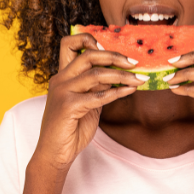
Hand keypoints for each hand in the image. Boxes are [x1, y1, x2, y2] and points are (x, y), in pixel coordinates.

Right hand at [31, 33, 143, 172]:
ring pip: (97, 74)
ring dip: (122, 76)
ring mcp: (62, 92)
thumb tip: (118, 72)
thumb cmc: (71, 128)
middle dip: (114, 56)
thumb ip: (96, 86)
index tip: (110, 48)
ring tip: (139, 79)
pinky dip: (118, 92)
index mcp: (62, 75)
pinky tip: (130, 90)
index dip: (89, 39)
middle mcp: (60, 79)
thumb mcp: (85, 101)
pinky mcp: (68, 107)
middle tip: (134, 62)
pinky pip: (99, 96)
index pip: (69, 43)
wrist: (54, 154)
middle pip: (88, 55)